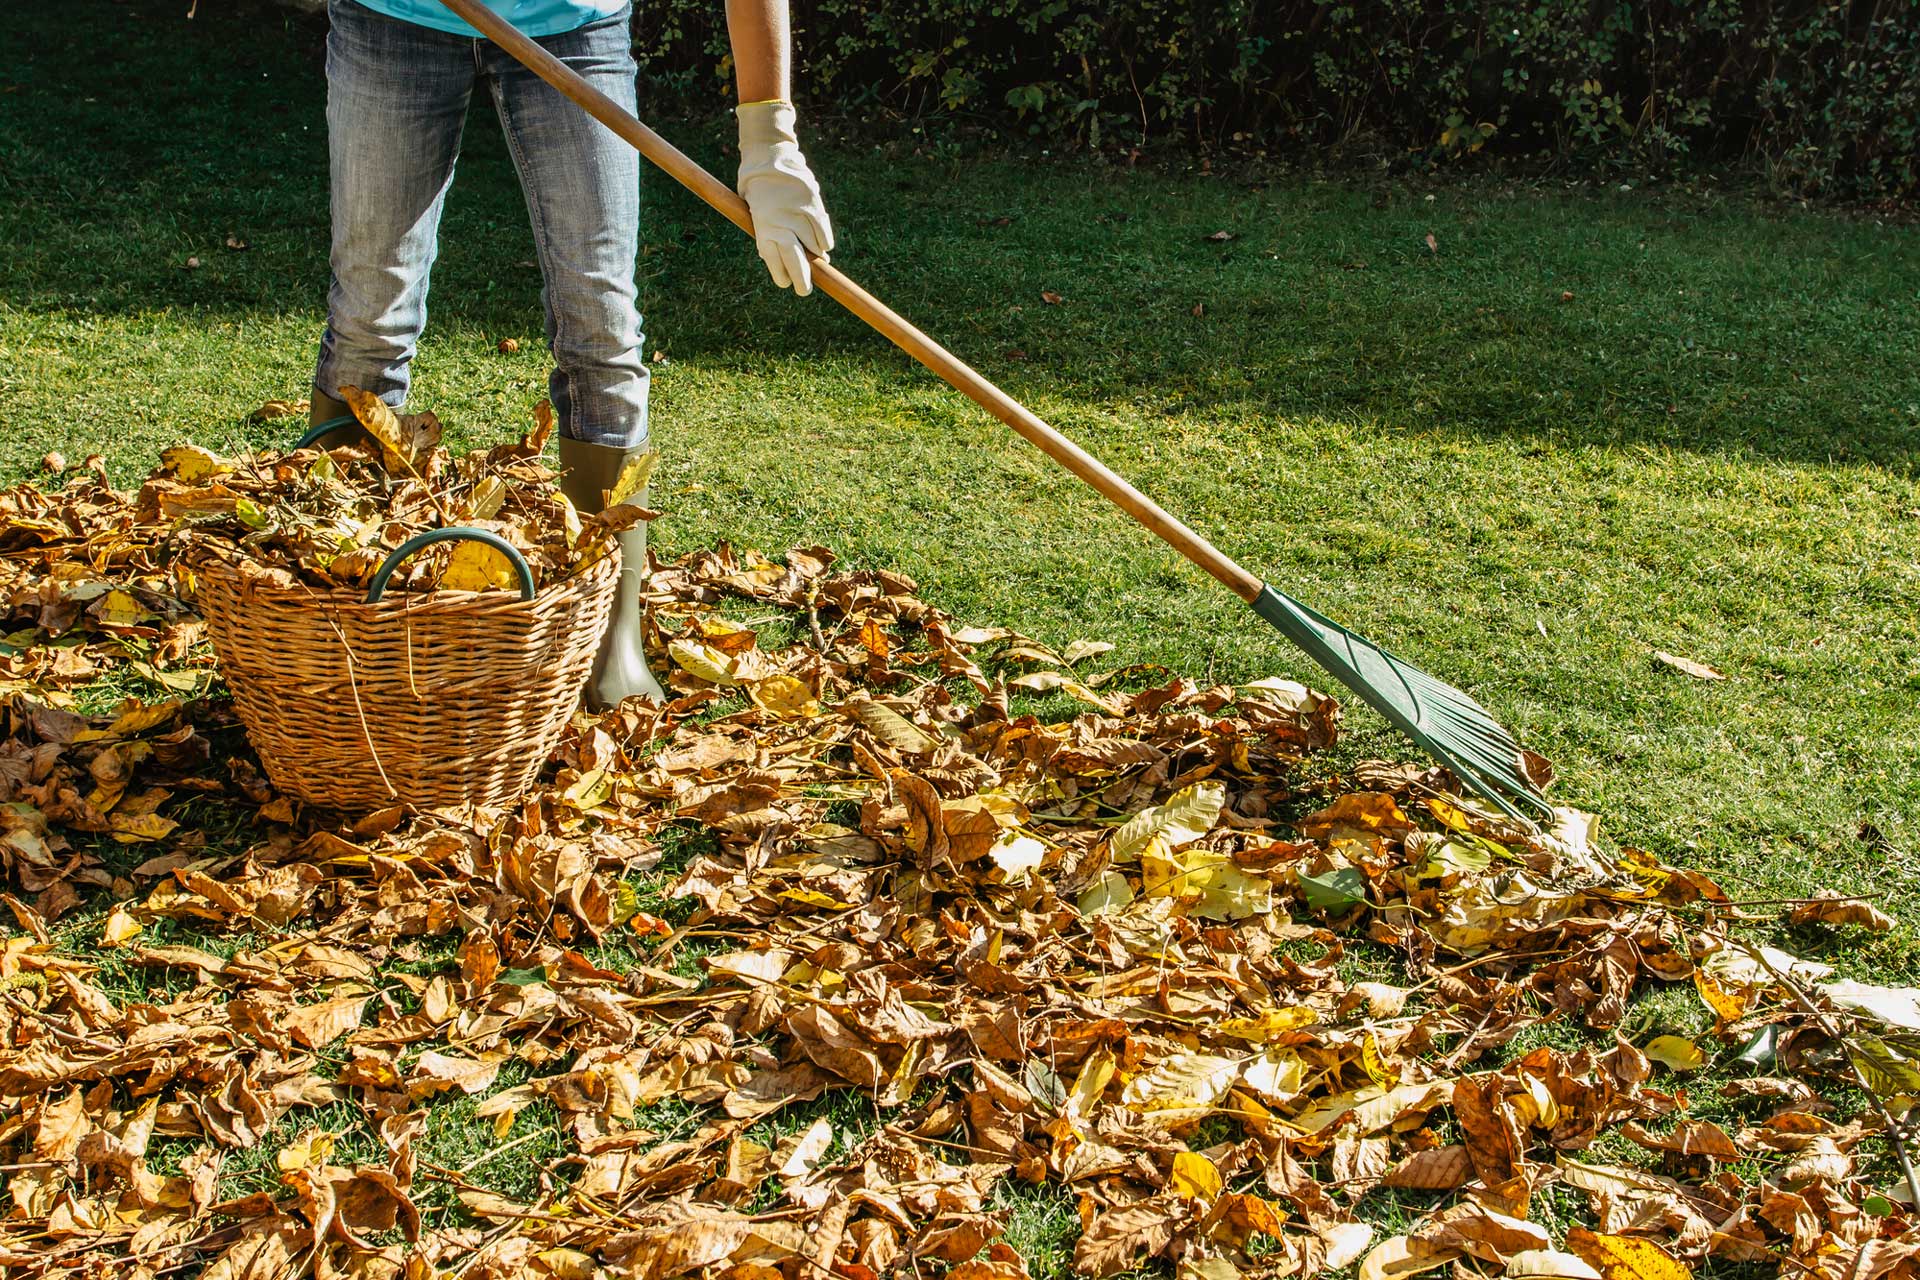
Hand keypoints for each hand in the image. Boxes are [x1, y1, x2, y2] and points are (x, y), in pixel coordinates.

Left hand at [736, 100, 833, 295]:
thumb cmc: (758, 187)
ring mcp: (799, 215)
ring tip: (817, 260)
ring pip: (814, 248)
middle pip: (796, 262)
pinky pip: (824, 233)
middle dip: (802, 280)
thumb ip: (767, 235)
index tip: (787, 284)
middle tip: (804, 291)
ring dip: (816, 257)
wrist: (768, 155)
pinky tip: (822, 246)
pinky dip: (824, 242)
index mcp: (763, 228)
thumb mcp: (755, 213)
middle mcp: (782, 224)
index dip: (782, 275)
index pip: (775, 261)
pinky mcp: (814, 205)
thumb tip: (782, 261)